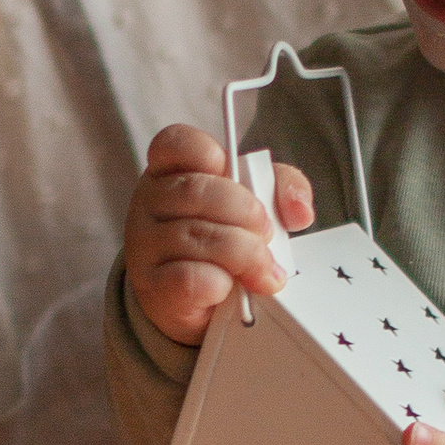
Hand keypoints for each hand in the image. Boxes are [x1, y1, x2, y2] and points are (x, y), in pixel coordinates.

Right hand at [123, 125, 314, 349]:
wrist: (197, 301)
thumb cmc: (223, 243)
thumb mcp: (255, 204)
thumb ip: (280, 189)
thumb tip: (298, 210)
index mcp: (171, 171)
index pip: (177, 143)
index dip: (211, 154)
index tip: (233, 174)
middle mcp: (150, 202)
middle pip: (196, 191)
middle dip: (246, 212)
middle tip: (266, 233)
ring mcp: (145, 244)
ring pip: (196, 236)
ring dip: (245, 254)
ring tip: (261, 269)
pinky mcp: (153, 286)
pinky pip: (191, 278)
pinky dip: (222, 284)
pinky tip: (230, 288)